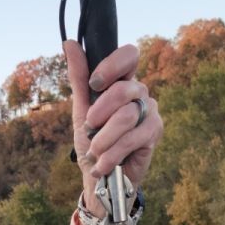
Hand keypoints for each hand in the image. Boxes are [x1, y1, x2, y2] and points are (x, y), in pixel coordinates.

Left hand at [63, 40, 162, 217]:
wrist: (102, 181)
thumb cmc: (93, 144)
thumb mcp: (81, 111)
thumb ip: (79, 79)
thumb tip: (70, 43)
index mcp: (122, 82)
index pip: (129, 55)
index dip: (112, 65)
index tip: (94, 83)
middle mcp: (139, 93)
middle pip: (124, 89)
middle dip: (100, 111)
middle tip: (88, 128)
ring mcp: (150, 112)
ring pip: (126, 116)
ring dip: (103, 138)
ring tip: (95, 153)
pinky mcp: (155, 133)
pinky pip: (132, 137)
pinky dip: (112, 153)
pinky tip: (103, 165)